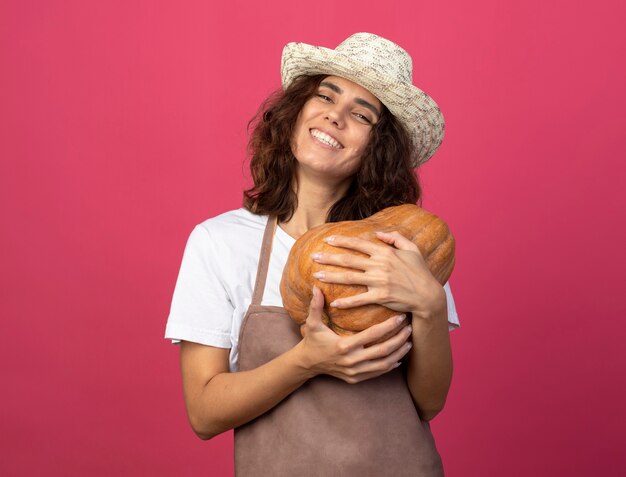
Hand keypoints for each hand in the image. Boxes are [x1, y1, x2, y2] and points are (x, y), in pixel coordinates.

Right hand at [296, 286, 412, 383]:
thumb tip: (316, 287)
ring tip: (409, 342)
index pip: (372, 335)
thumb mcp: (312, 323)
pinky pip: (377, 373)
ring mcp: (354, 372)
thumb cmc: (312, 340)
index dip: (389, 326)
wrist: (307, 364)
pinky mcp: (355, 379)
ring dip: (399, 353)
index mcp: (343, 346)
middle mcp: (351, 361)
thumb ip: (315, 306)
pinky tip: (400, 357)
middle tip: (409, 328)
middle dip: (399, 339)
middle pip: (383, 351)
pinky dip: (390, 366)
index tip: (400, 317)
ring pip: (383, 364)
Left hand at [311, 231, 446, 323]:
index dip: (342, 241)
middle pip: (348, 260)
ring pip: (349, 277)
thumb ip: (396, 238)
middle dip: (329, 257)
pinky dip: (346, 302)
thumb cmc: (420, 272)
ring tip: (317, 275)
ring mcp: (379, 281)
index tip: (327, 239)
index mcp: (385, 252)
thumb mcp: (412, 249)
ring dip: (331, 276)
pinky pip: (360, 300)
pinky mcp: (381, 297)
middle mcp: (379, 265)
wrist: (428, 295)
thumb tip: (379, 233)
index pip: (358, 244)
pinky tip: (334, 303)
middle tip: (314, 256)